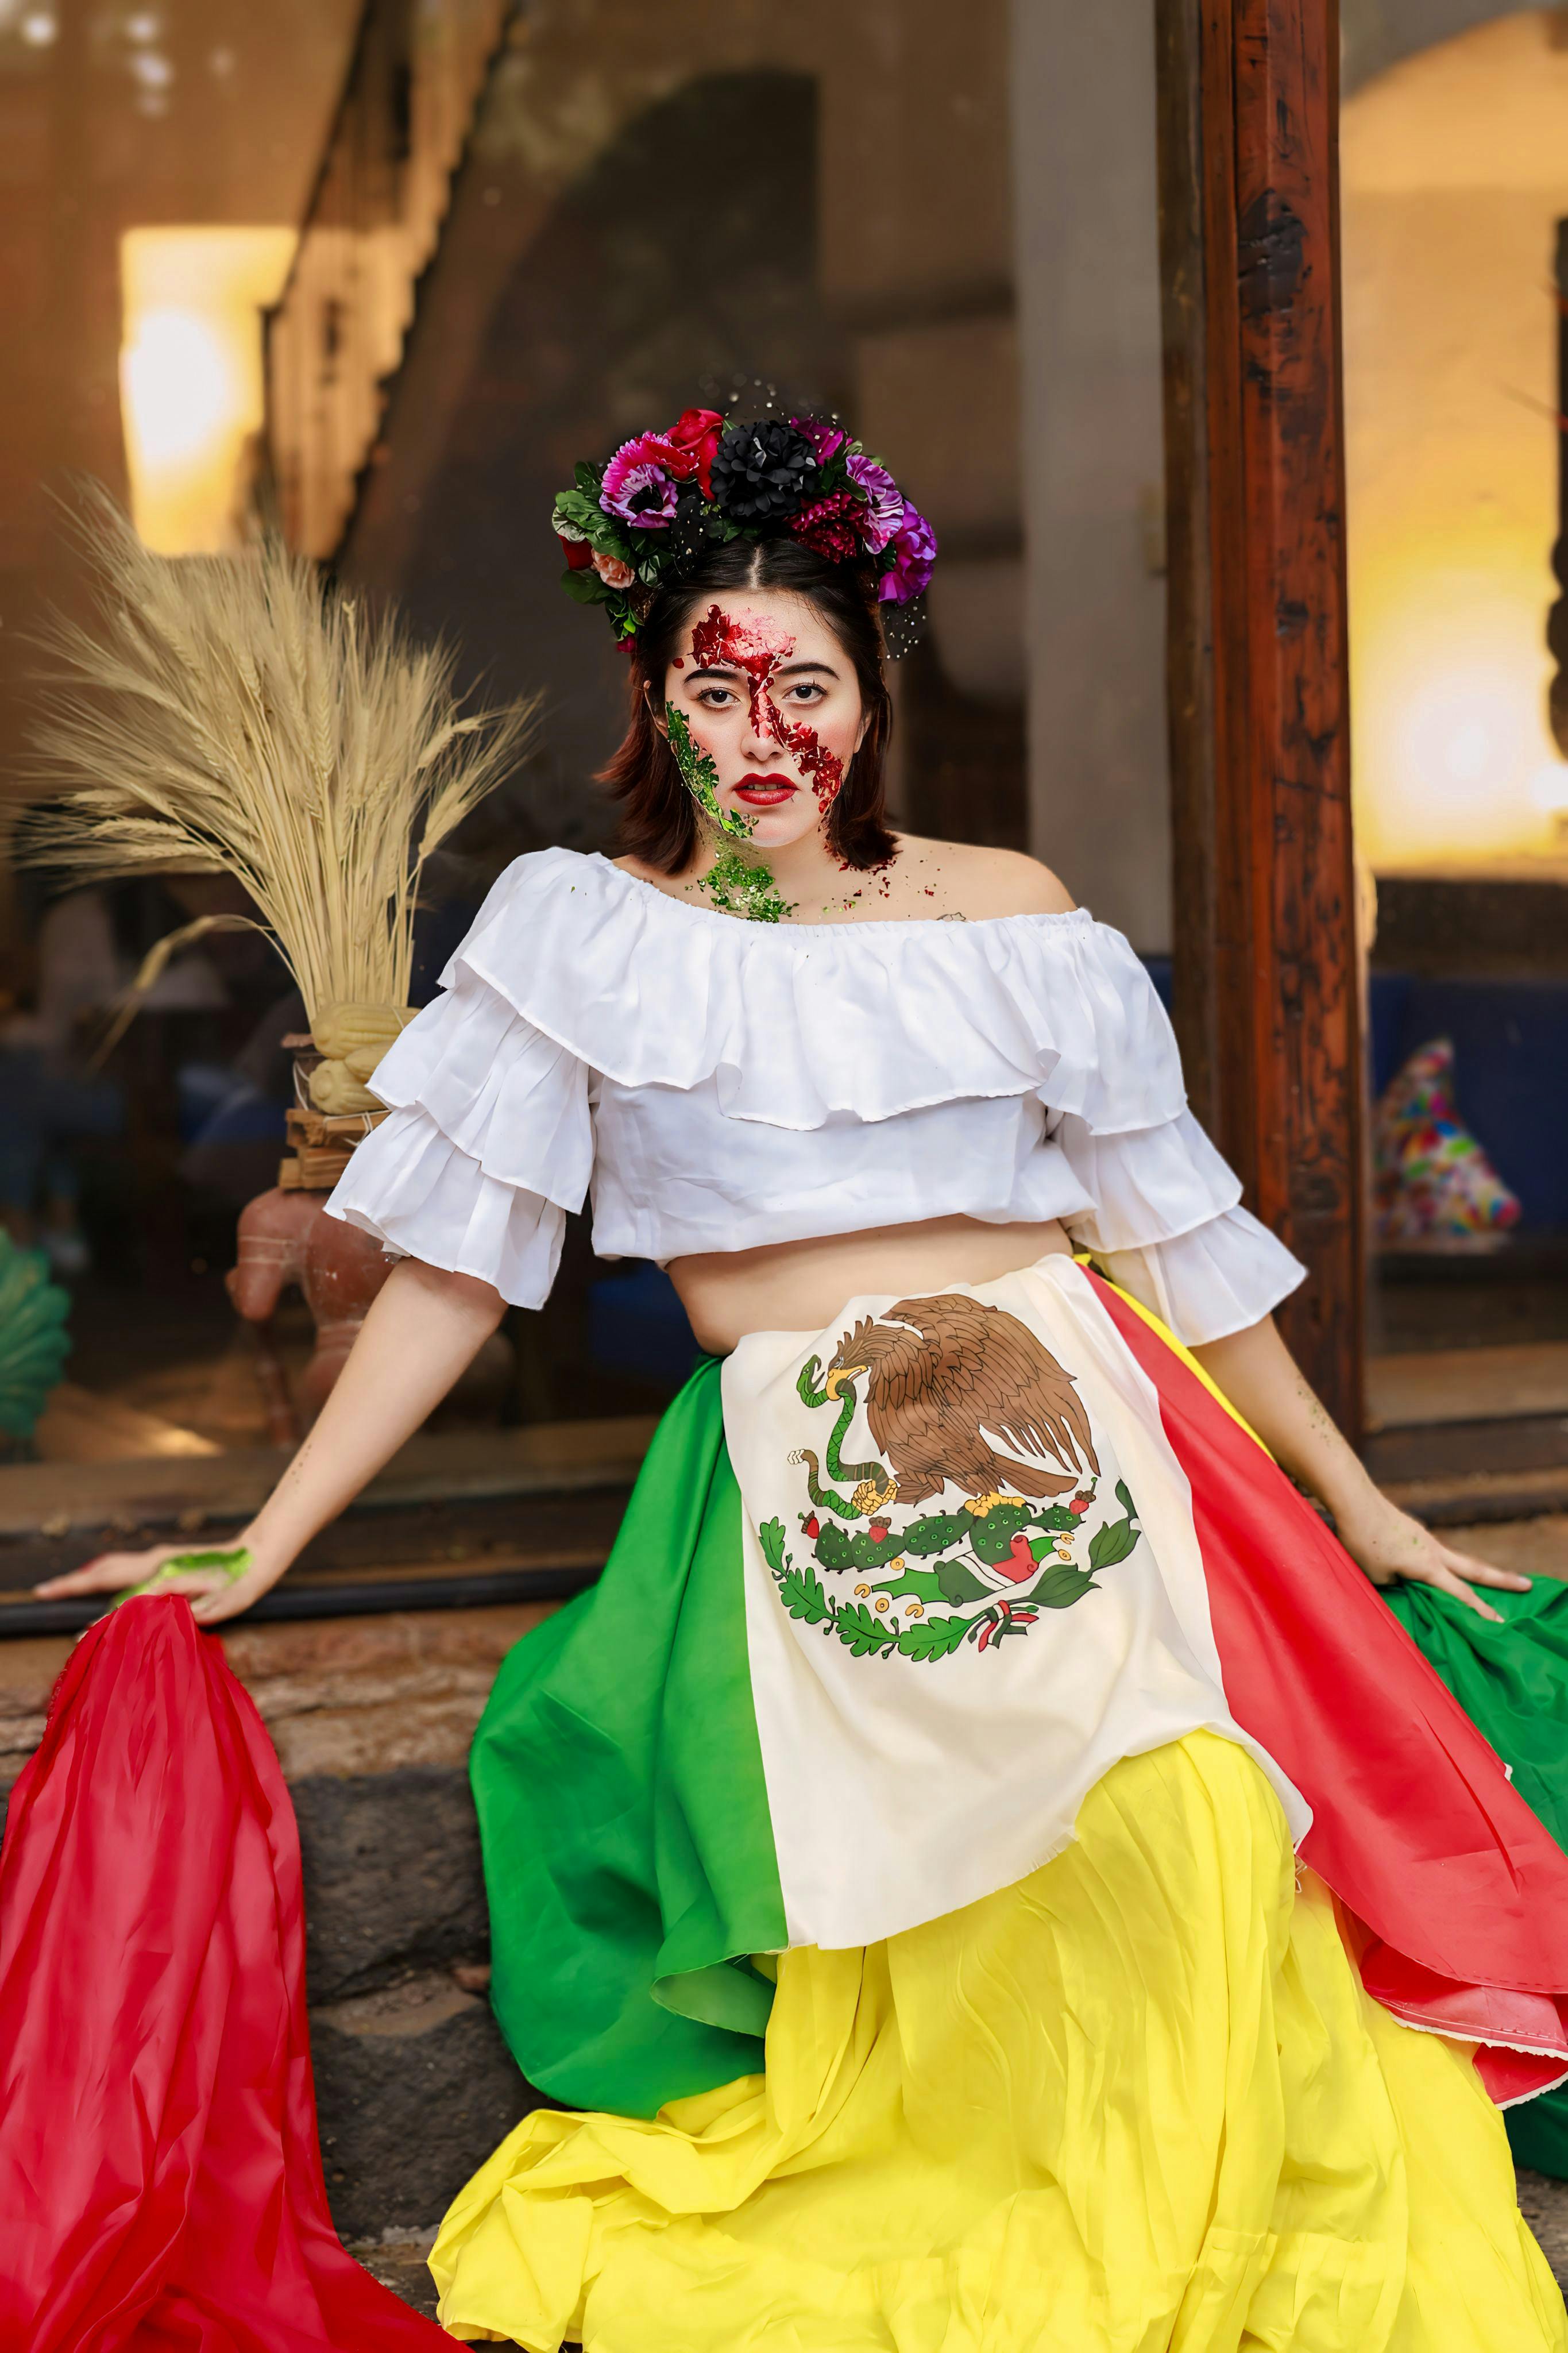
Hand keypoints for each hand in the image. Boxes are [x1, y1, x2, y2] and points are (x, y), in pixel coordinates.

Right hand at [34, 1527, 287, 1629]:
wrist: (260, 1554)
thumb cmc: (244, 1580)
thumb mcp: (226, 1599)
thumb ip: (199, 1606)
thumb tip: (164, 1611)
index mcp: (166, 1571)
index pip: (118, 1586)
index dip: (89, 1600)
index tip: (64, 1614)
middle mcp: (157, 1561)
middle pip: (105, 1570)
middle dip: (73, 1581)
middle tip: (42, 1592)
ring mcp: (161, 1559)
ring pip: (114, 1566)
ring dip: (86, 1577)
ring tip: (61, 1588)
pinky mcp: (167, 1562)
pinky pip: (127, 1567)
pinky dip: (105, 1574)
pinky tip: (100, 1584)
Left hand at [1334, 1494, 1528, 1622]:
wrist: (1355, 1501)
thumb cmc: (1364, 1543)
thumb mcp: (1379, 1577)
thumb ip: (1397, 1585)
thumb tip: (1404, 1583)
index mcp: (1428, 1566)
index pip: (1461, 1593)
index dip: (1480, 1610)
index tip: (1499, 1622)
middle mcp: (1434, 1550)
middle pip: (1475, 1568)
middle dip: (1502, 1579)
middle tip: (1527, 1584)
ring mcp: (1426, 1538)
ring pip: (1457, 1559)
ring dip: (1475, 1570)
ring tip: (1493, 1580)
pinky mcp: (1414, 1531)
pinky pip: (1436, 1553)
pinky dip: (1445, 1564)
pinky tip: (1437, 1568)